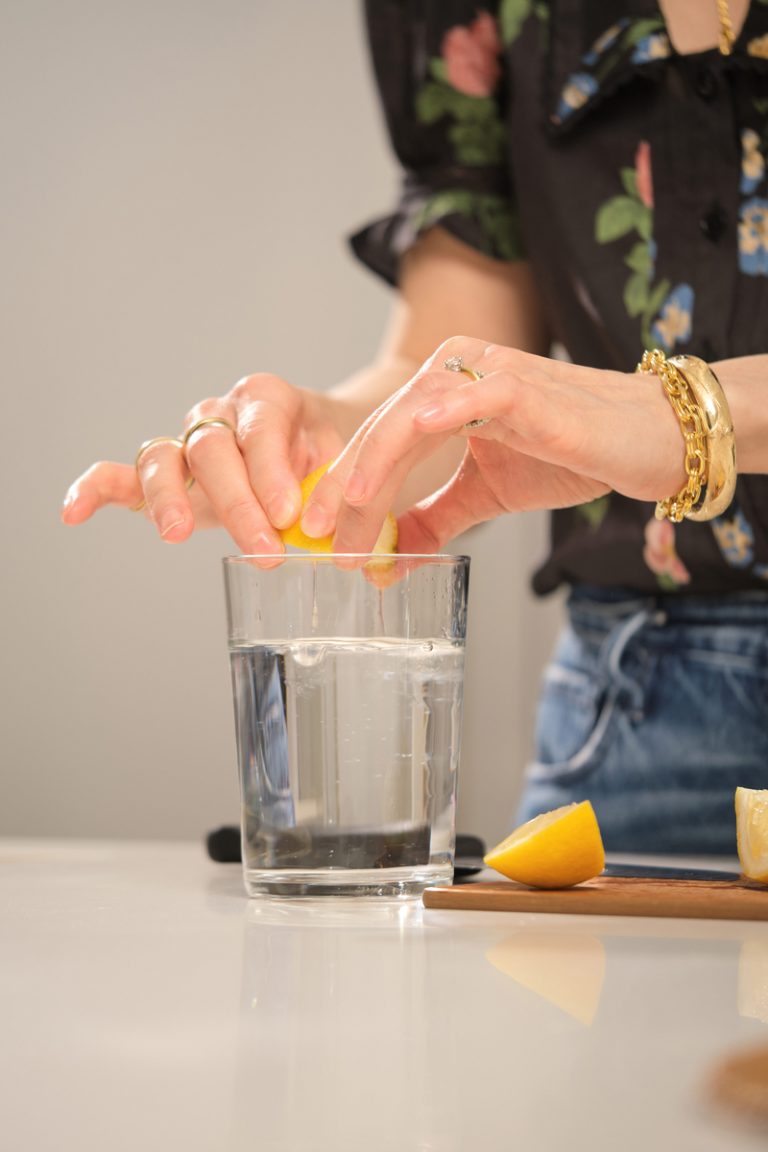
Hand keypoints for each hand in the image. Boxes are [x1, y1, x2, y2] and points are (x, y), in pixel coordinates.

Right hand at [60, 374, 344, 555]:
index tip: (288, 514)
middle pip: (211, 449)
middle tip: (264, 549)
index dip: (271, 471)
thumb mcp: (346, 462)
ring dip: (168, 498)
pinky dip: (96, 490)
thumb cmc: (331, 453)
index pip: (260, 428)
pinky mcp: (168, 474)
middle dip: (236, 502)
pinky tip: (74, 513)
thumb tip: (322, 532)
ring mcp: (187, 442)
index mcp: (267, 399)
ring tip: (176, 533)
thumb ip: (333, 491)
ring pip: (163, 458)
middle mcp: (219, 414)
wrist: (321, 442)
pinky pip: (122, 476)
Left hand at [299, 337, 685, 554]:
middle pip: (385, 429)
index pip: (380, 443)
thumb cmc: (570, 455)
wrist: (647, 442)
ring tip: (352, 511)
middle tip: (322, 536)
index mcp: (443, 393)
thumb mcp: (485, 495)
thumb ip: (436, 519)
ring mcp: (491, 374)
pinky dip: (444, 412)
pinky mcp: (527, 388)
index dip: (346, 489)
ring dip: (379, 464)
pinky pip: (477, 395)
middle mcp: (457, 372)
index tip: (321, 538)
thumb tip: (390, 559)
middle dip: (348, 486)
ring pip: (414, 414)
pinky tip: (416, 434)